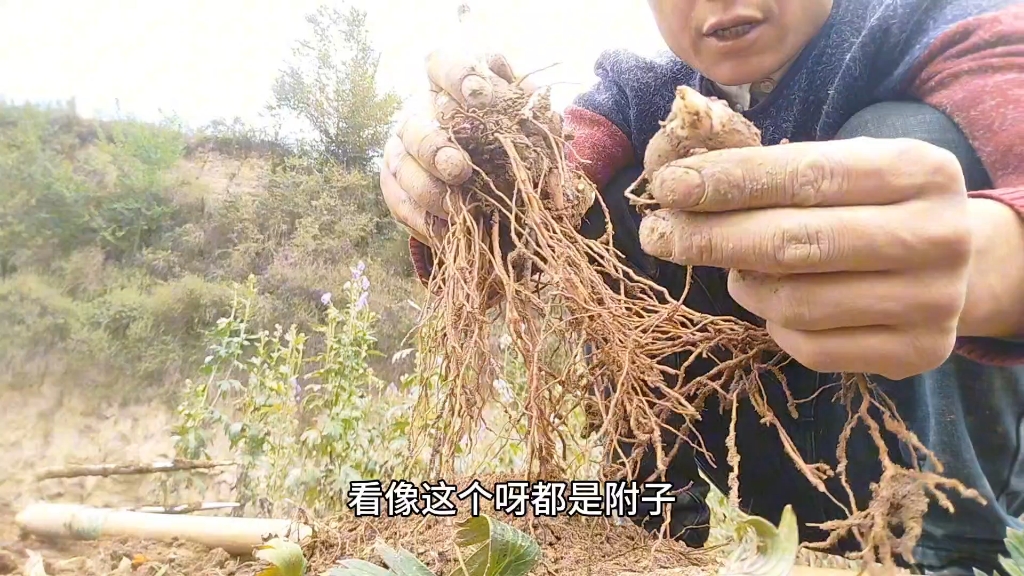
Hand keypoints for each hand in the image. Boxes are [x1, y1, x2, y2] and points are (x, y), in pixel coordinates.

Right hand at [379, 52, 539, 248]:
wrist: (492, 175)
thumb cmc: (509, 133)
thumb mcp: (524, 114)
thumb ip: (530, 107)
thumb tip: (537, 112)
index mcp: (447, 83)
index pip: (441, 65)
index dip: (456, 76)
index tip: (479, 94)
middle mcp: (418, 113)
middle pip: (415, 127)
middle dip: (435, 148)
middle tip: (458, 168)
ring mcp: (402, 151)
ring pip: (403, 169)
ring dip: (428, 190)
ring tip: (456, 208)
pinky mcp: (395, 187)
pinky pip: (401, 206)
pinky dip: (424, 221)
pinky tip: (448, 230)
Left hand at [637, 137, 972, 379]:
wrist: (957, 264)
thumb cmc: (874, 206)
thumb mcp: (848, 169)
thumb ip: (779, 174)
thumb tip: (680, 186)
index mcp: (919, 171)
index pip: (805, 176)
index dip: (728, 182)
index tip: (668, 187)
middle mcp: (937, 235)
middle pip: (794, 243)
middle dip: (711, 237)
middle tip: (659, 233)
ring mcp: (932, 301)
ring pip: (795, 303)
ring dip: (743, 285)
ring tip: (734, 269)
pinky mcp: (916, 353)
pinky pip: (811, 347)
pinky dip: (774, 325)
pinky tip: (775, 303)